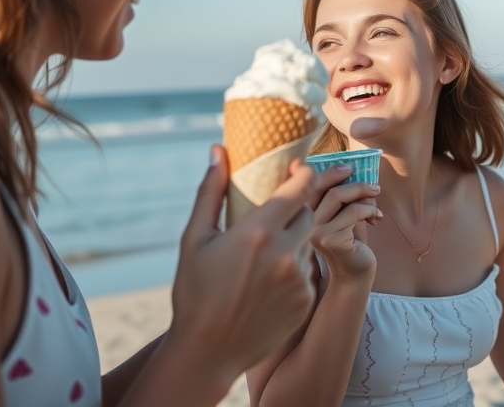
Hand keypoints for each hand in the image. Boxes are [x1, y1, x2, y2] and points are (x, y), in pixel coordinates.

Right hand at [167, 146, 317, 379]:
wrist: (207, 352)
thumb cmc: (194, 293)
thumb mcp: (194, 239)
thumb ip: (210, 191)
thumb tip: (218, 150)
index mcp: (257, 233)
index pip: (299, 188)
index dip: (304, 174)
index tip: (299, 168)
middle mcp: (285, 254)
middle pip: (307, 214)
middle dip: (294, 210)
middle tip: (273, 216)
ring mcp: (300, 280)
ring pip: (307, 244)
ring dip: (291, 243)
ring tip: (262, 259)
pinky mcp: (307, 301)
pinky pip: (308, 273)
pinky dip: (293, 270)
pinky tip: (267, 283)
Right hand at [308, 165, 379, 279]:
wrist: (355, 275)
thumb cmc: (350, 243)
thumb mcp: (344, 216)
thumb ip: (343, 198)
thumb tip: (355, 171)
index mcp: (304, 214)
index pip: (311, 185)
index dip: (329, 172)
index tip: (349, 168)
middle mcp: (303, 223)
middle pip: (325, 188)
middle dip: (354, 183)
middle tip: (374, 186)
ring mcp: (314, 231)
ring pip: (338, 196)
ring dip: (364, 196)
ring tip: (377, 205)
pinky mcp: (329, 240)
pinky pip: (353, 212)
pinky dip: (369, 210)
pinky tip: (376, 219)